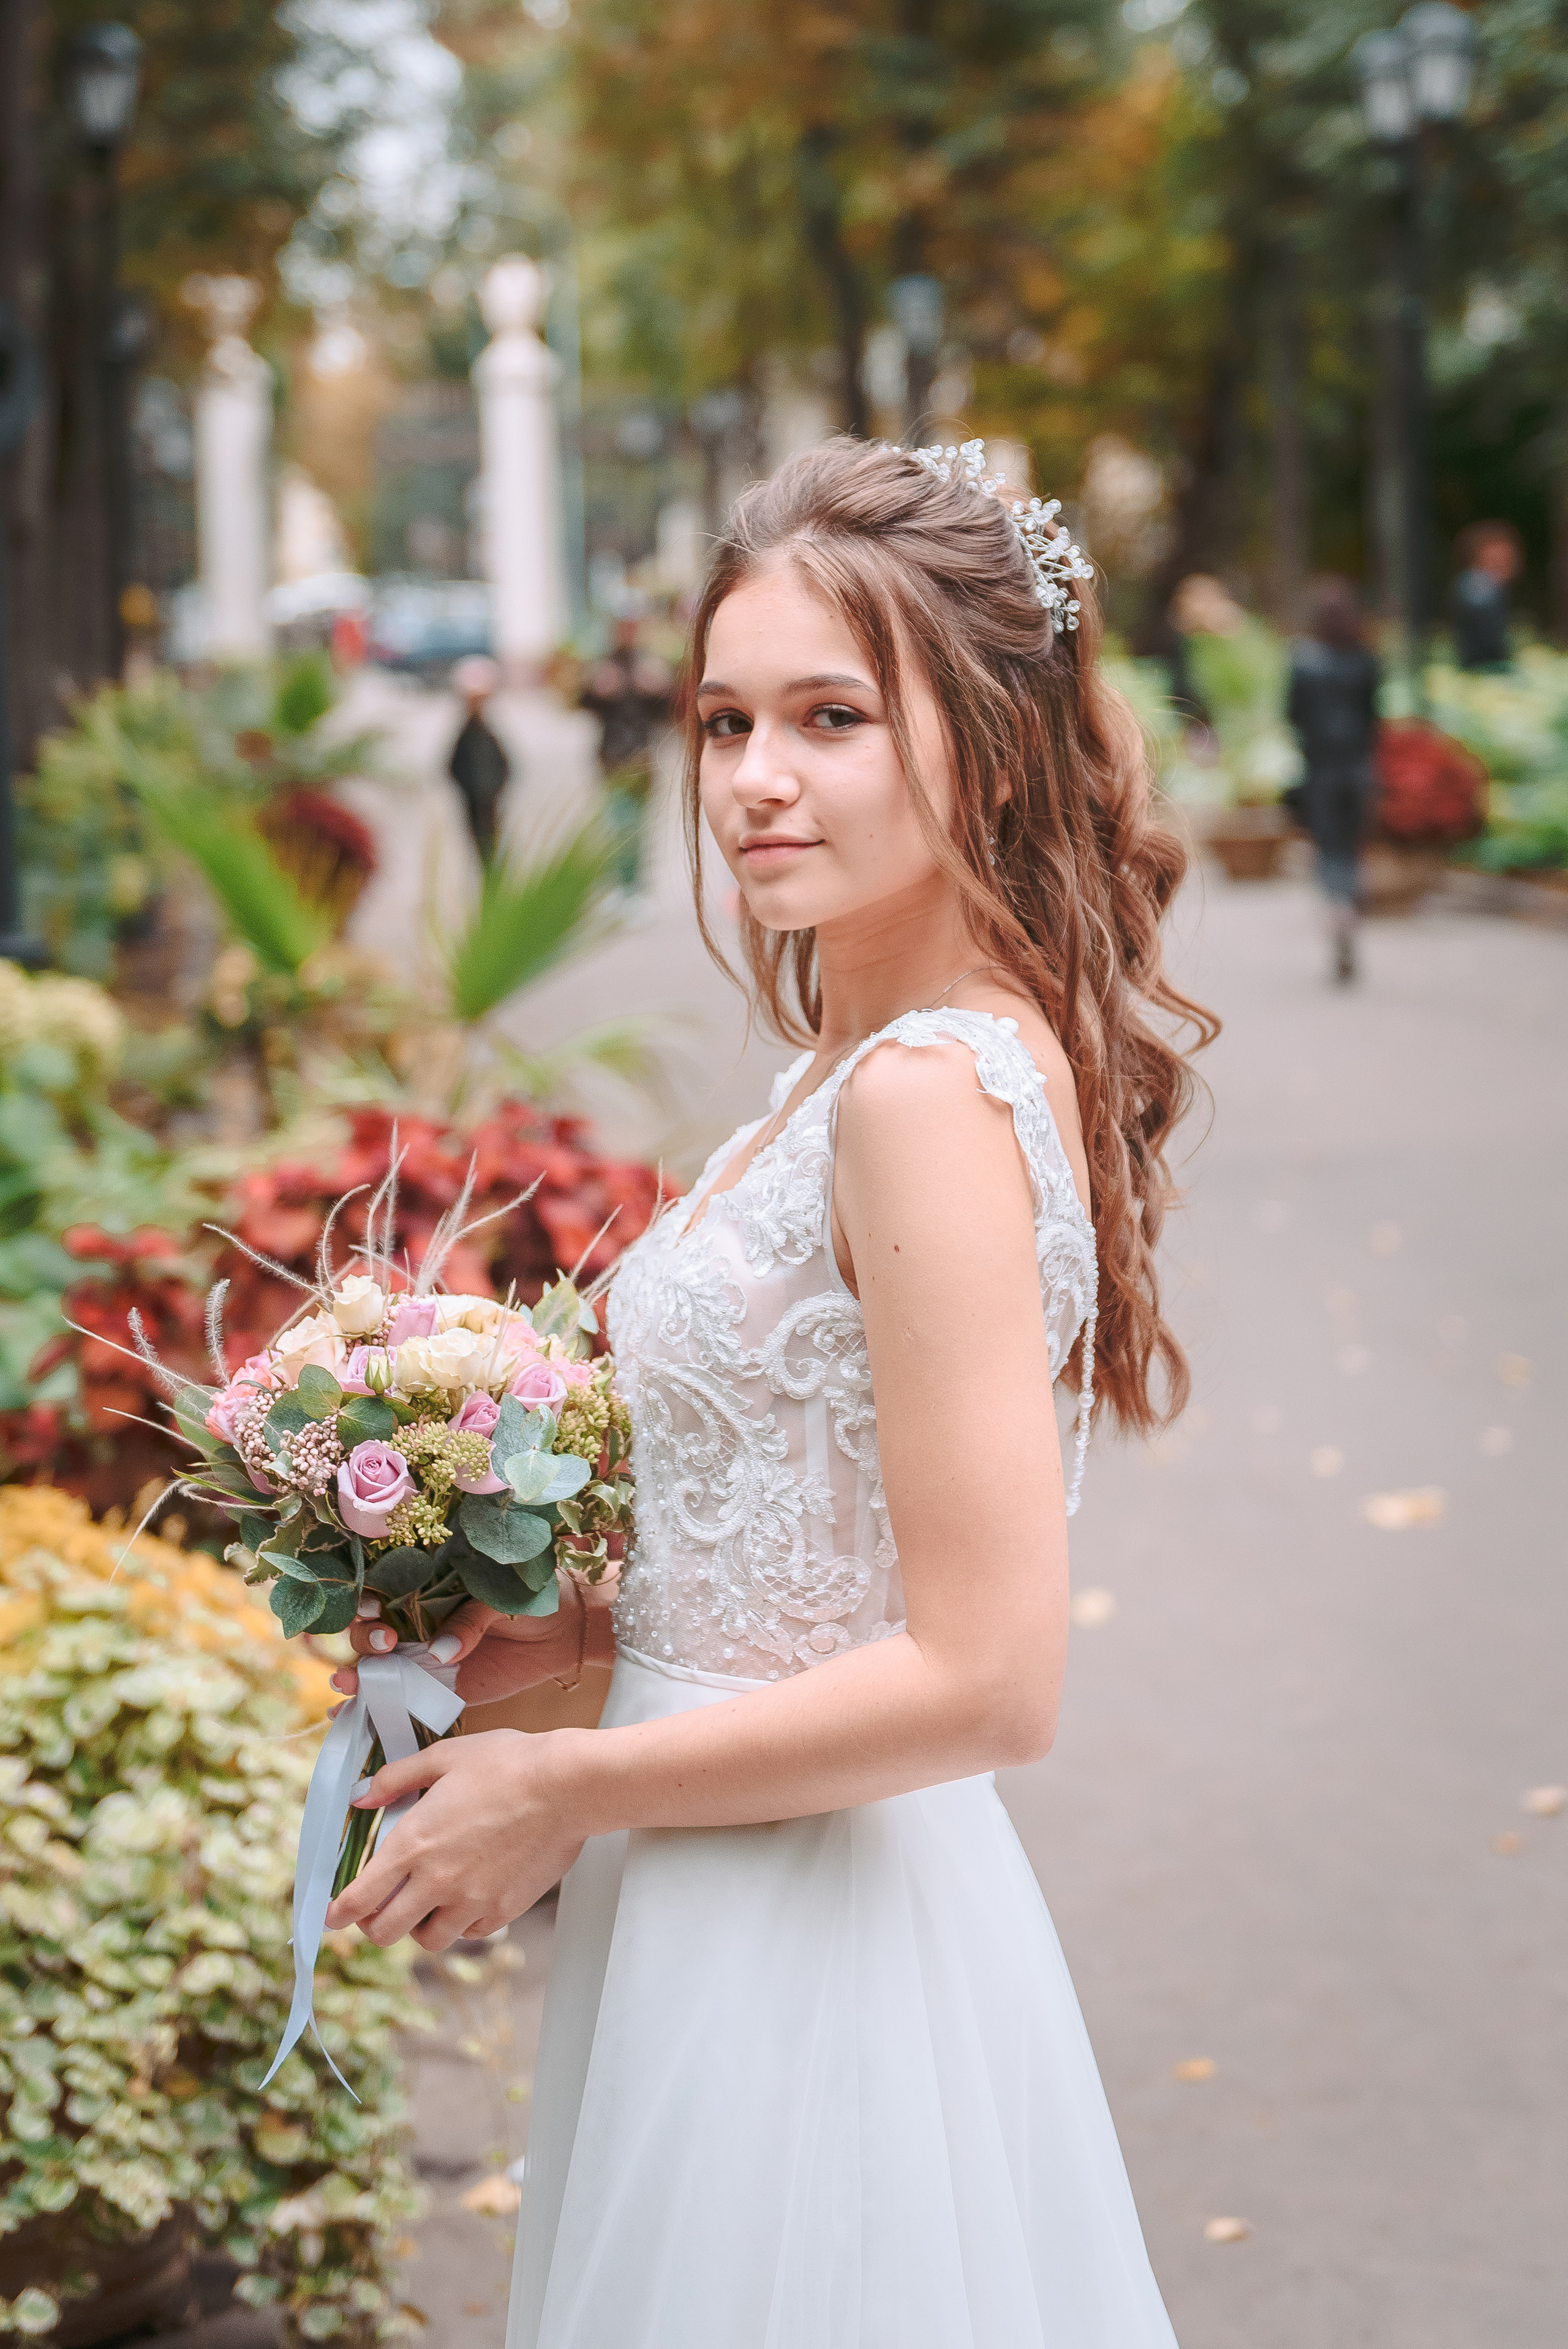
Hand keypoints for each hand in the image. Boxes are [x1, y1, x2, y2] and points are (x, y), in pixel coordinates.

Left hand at [323, 1727, 585, 1949]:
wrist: (568, 1786)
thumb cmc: (508, 1764)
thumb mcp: (445, 1756)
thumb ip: (396, 1778)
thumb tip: (361, 1797)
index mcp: (415, 1842)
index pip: (360, 1897)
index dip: (338, 1913)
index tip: (333, 1916)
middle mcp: (438, 1880)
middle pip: (384, 1932)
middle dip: (373, 1925)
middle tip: (378, 1909)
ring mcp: (472, 1900)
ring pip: (427, 1940)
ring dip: (418, 1926)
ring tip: (426, 1902)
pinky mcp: (504, 1909)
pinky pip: (469, 1934)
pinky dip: (459, 1923)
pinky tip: (465, 1897)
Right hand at [329, 1575, 608, 1706]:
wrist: (564, 1631)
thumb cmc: (532, 1597)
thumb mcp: (501, 1598)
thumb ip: (471, 1619)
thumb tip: (441, 1652)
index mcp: (428, 1588)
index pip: (384, 1592)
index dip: (370, 1602)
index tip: (378, 1612)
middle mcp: (418, 1622)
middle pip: (372, 1630)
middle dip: (365, 1638)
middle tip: (384, 1645)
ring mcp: (425, 1658)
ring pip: (378, 1666)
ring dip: (356, 1673)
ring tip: (349, 1683)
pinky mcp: (439, 1689)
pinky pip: (401, 1698)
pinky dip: (373, 1705)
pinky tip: (349, 1711)